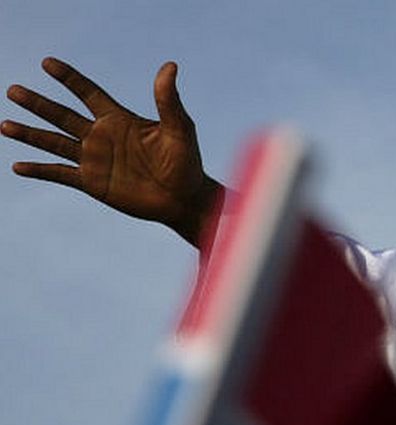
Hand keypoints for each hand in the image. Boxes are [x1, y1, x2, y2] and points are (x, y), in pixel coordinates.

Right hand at [2, 57, 220, 246]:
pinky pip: (60, 174)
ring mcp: (94, 159)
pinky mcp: (92, 183)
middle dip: (38, 103)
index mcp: (119, 119)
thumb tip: (170, 66)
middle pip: (62, 115)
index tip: (47, 63)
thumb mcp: (180, 128)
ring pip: (54, 143)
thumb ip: (169, 100)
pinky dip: (39, 170)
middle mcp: (101, 136)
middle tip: (13, 90)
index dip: (69, 78)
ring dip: (30, 134)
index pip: (88, 92)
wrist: (184, 198)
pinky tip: (18, 166)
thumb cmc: (186, 162)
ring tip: (4, 125)